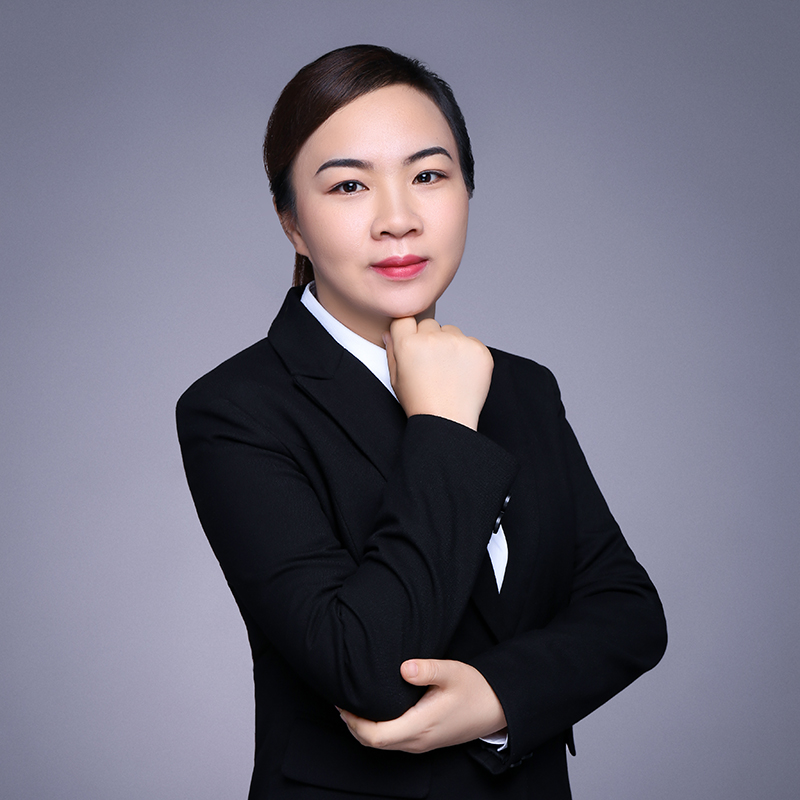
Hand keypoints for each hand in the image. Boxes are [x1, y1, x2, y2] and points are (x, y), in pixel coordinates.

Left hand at [338, 658, 506, 752]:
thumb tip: (403, 667)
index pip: (377, 736)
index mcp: (421, 726)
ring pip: (382, 744)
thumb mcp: (452, 672)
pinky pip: (392, 740)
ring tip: (352, 704)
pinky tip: (373, 711)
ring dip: (363, 729)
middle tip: (341, 700)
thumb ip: (427, 669)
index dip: (355, 722)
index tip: (343, 703)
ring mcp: (420, 743)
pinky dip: (376, 730)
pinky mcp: (423, 740)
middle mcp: (417, 740)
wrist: (496, 708)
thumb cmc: (475, 690)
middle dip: (353, 725)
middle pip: (374, 743)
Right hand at [384, 318, 492, 430]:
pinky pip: (471, 342)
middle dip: (430, 339)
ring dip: (450, 344)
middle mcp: (433, 339)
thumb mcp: (396, 379)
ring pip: (451, 331)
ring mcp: (458, 343)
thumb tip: (390, 332)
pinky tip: (462, 374)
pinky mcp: (478, 350)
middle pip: (430, 324)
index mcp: (408, 344)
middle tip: (432, 364)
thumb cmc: (421, 404)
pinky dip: (468, 354)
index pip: (405, 319)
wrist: (448, 422)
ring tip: (448, 371)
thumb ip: (392, 351)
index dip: (409, 332)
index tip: (414, 345)